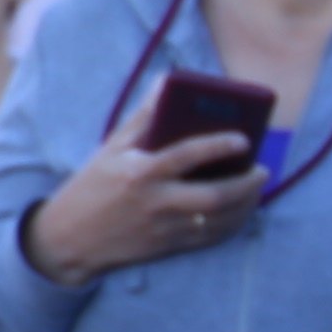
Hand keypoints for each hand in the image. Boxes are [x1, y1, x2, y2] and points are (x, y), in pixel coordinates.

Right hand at [19, 126, 259, 282]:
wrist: (69, 240)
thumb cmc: (92, 186)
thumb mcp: (111, 149)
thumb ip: (143, 118)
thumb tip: (167, 84)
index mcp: (139, 173)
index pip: (186, 156)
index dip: (218, 146)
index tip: (243, 139)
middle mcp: (154, 203)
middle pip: (212, 196)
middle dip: (246, 184)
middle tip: (262, 169)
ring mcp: (163, 229)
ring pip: (217, 221)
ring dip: (246, 204)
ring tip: (258, 186)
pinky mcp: (168, 248)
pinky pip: (210, 238)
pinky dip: (233, 224)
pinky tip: (243, 209)